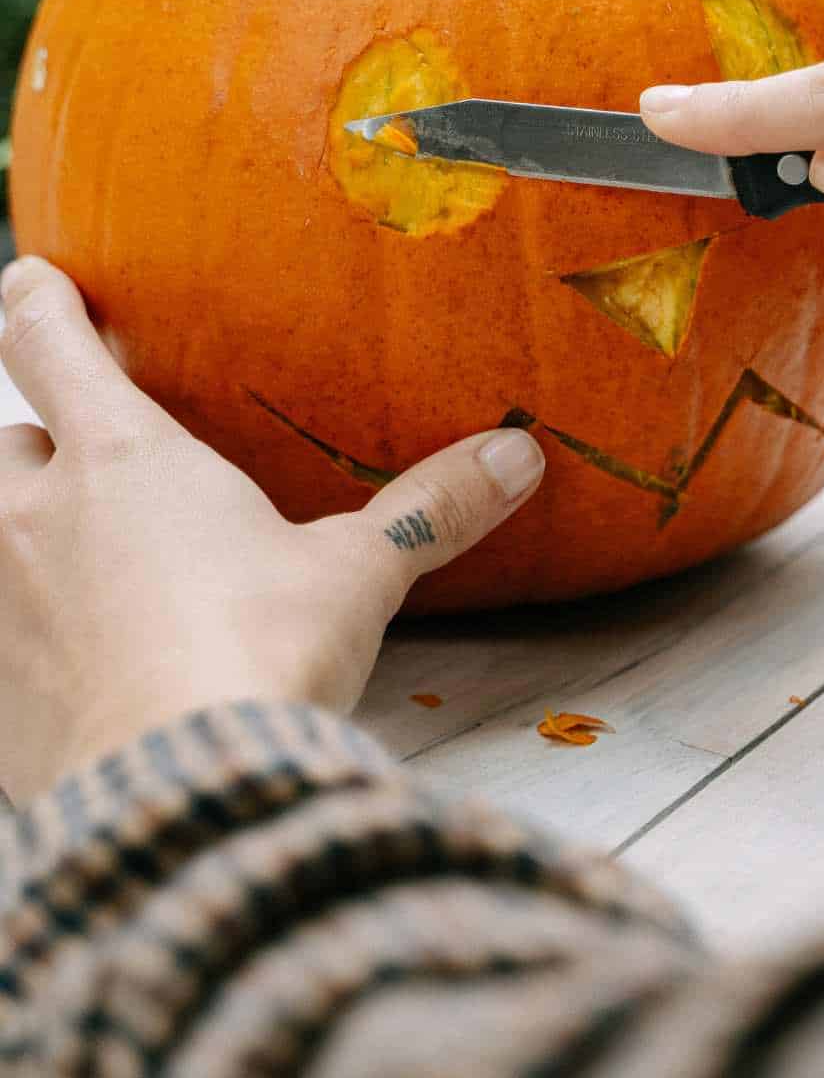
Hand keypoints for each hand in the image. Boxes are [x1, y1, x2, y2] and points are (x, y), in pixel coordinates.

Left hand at [0, 258, 543, 802]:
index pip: (41, 338)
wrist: (176, 797)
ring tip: (98, 571)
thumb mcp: (357, 576)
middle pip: (10, 440)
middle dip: (45, 445)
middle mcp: (34, 515)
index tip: (36, 280)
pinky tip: (93, 672)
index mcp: (120, 457)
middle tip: (98, 464)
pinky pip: (1, 637)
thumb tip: (518, 456)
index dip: (35, 299)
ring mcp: (0, 603)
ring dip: (31, 537)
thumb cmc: (260, 657)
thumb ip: (431, 511)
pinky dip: (33, 637)